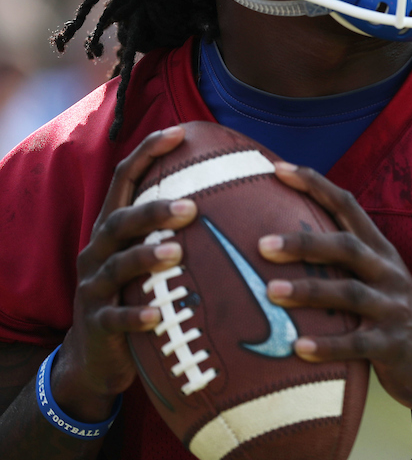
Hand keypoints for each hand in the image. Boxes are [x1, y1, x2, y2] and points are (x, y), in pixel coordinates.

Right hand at [56, 127, 195, 420]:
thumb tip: (240, 190)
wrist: (95, 355)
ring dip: (146, 257)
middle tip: (192, 207)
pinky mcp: (97, 323)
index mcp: (113, 229)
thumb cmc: (137, 292)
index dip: (148, 152)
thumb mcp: (150, 256)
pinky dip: (135, 315)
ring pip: (117, 265)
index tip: (179, 132)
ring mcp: (94, 287)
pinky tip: (157, 315)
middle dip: (153, 211)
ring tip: (177, 252)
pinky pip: (115, 318)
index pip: (125, 179)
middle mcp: (98, 251)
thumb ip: (177, 225)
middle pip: (120, 221)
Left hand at [260, 163, 411, 414]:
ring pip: (350, 293)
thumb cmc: (390, 315)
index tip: (277, 169)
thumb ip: (340, 260)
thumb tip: (279, 239)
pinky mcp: (393, 345)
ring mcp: (393, 308)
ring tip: (271, 292)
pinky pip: (357, 344)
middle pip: (347, 247)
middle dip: (305, 242)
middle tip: (262, 244)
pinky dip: (328, 345)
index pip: (348, 207)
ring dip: (310, 291)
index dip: (315, 185)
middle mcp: (389, 272)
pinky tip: (298, 348)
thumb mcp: (375, 279)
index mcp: (381, 251)